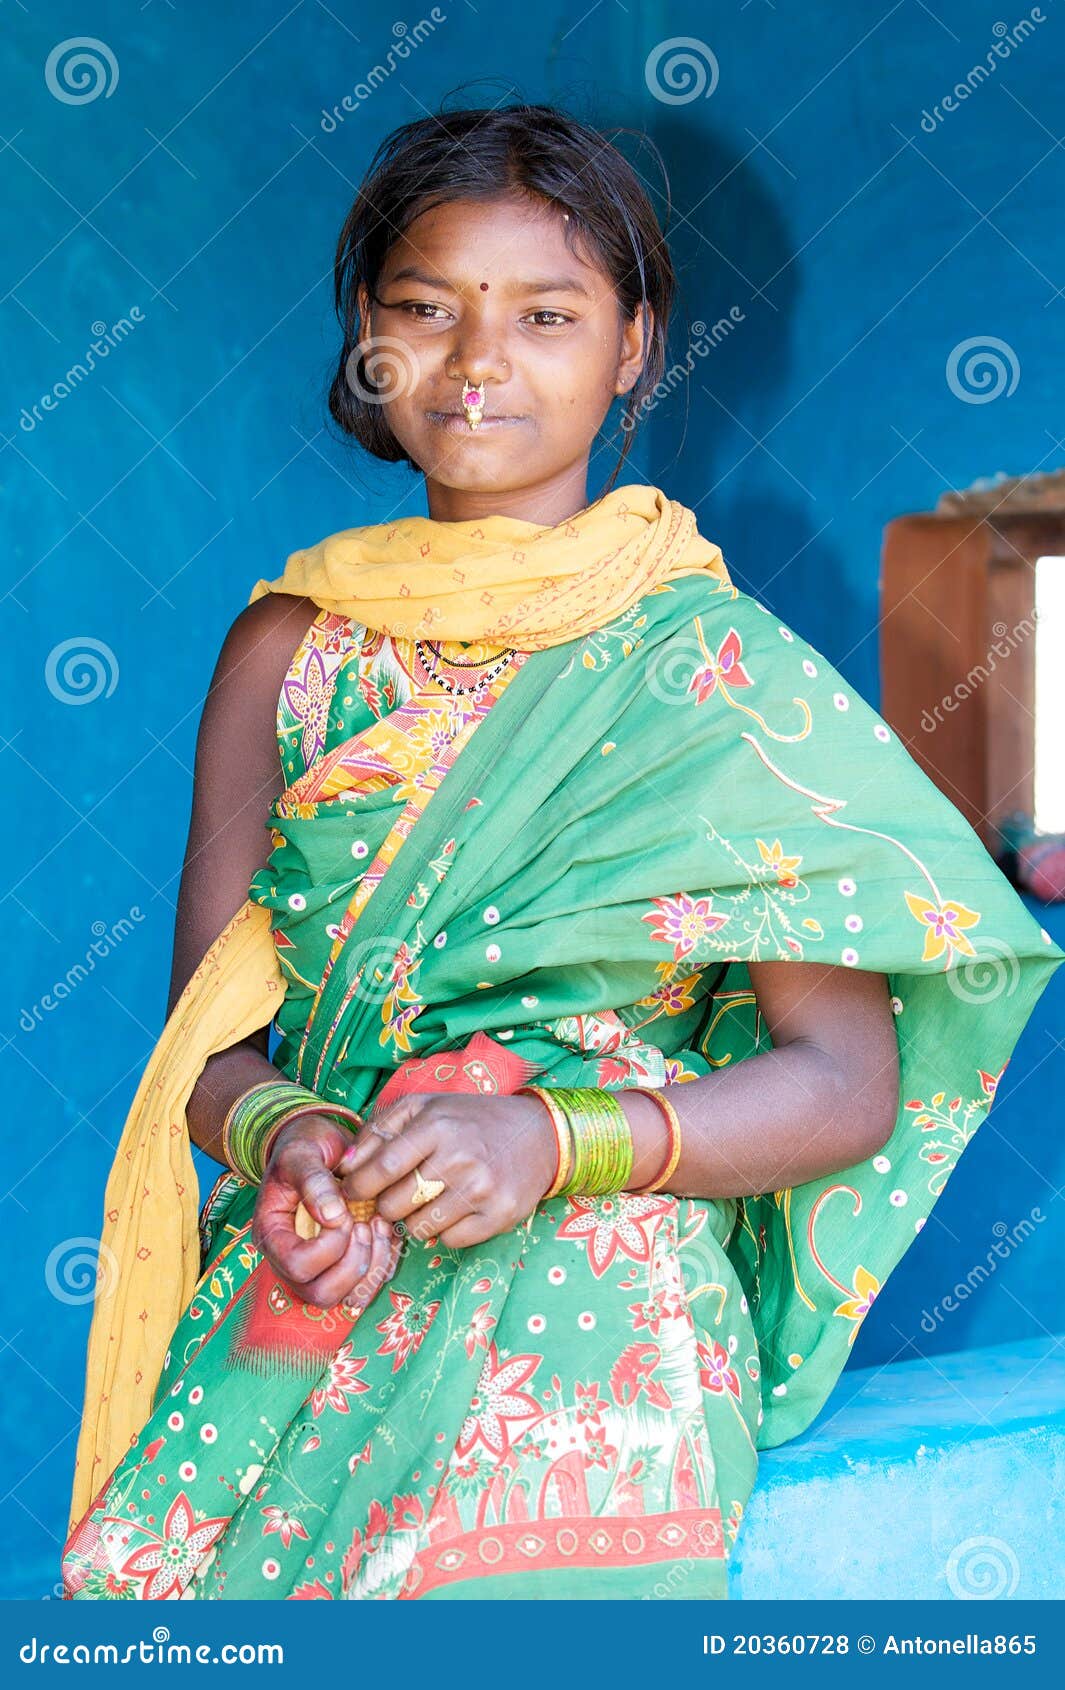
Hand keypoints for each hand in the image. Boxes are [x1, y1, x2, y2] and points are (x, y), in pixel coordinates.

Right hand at [250, 1113, 401, 1310]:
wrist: (316, 1146)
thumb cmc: (304, 1147)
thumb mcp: (301, 1152)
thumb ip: (313, 1179)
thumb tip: (333, 1215)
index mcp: (272, 1235)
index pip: (296, 1265)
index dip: (328, 1245)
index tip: (344, 1213)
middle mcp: (290, 1261)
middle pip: (321, 1293)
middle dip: (353, 1263)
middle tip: (365, 1224)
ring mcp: (316, 1268)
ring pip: (346, 1299)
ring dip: (371, 1268)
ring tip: (378, 1226)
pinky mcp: (340, 1266)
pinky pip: (364, 1288)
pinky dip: (382, 1266)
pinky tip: (386, 1232)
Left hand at [335, 1092, 556, 1248]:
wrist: (537, 1135)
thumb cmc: (471, 1120)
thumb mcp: (425, 1107)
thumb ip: (380, 1130)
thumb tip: (345, 1166)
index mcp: (436, 1125)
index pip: (380, 1169)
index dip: (358, 1187)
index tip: (355, 1191)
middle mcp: (459, 1157)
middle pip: (394, 1204)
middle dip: (387, 1204)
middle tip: (399, 1194)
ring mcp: (482, 1189)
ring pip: (419, 1228)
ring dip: (415, 1219)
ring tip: (430, 1199)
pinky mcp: (500, 1215)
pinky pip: (449, 1241)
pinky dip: (444, 1231)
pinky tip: (456, 1209)